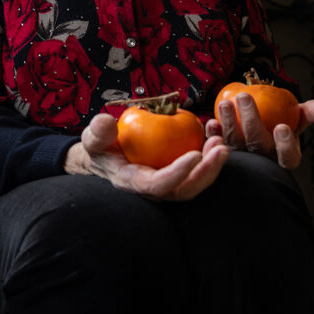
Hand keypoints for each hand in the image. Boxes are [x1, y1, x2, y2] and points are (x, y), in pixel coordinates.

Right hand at [64, 113, 228, 200]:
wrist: (106, 156)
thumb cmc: (100, 147)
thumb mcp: (92, 139)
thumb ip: (97, 132)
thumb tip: (106, 123)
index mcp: (134, 183)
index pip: (159, 185)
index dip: (178, 173)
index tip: (195, 154)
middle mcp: (155, 189)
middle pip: (185, 190)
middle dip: (206, 172)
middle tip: (220, 148)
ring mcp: (169, 183)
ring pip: (195, 182)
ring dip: (212, 165)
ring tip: (221, 141)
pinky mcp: (178, 173)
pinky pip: (198, 168)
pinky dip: (209, 154)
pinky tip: (214, 133)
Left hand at [204, 94, 313, 169]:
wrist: (255, 122)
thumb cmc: (280, 120)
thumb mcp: (299, 116)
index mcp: (286, 156)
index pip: (288, 155)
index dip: (285, 144)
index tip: (282, 127)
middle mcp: (264, 160)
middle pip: (258, 145)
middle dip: (251, 121)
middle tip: (245, 97)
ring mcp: (243, 159)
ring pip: (236, 144)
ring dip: (229, 123)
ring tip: (225, 103)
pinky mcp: (222, 154)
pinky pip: (217, 145)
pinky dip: (213, 135)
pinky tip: (211, 122)